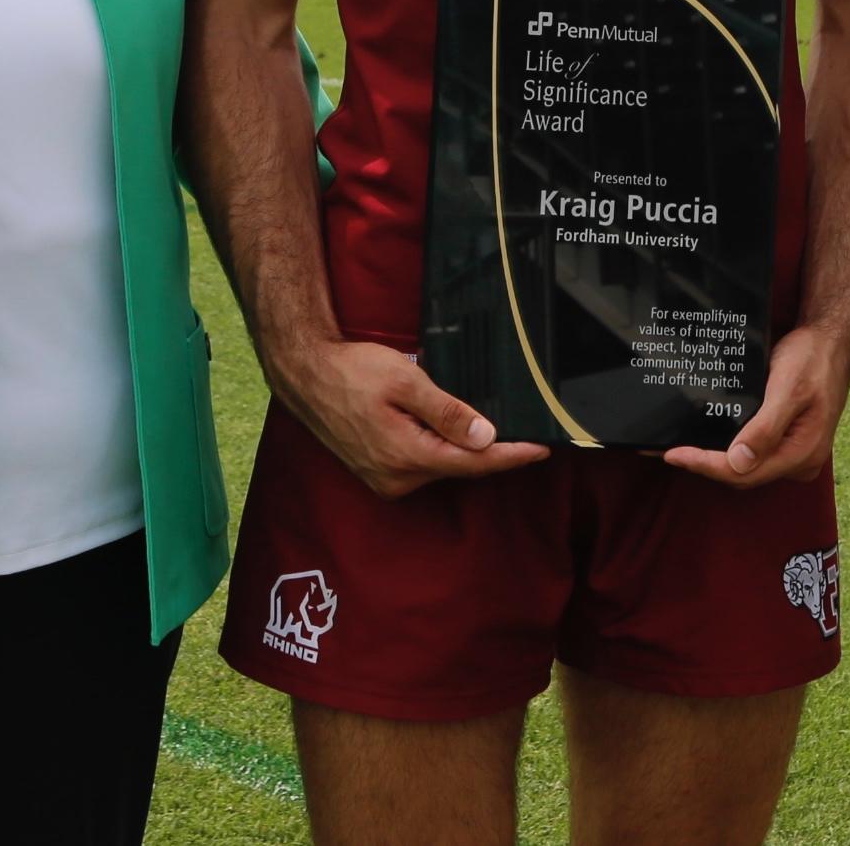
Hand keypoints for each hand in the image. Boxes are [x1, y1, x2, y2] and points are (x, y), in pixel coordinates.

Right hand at [272, 336, 549, 498]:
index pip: (474, 463)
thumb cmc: (352, 371)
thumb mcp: (406, 383)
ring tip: (490, 425)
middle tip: (525, 429)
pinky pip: (423, 463)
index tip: (543, 448)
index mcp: (406, 457)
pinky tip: (452, 430)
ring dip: (465, 448)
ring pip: (442, 465)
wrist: (306, 374)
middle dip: (493, 451)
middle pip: (460, 467)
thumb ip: (448, 412)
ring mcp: (386, 479)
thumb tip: (486, 438)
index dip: (512, 455)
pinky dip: (442, 448)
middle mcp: (397, 478)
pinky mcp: (378, 472)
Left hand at [662, 323, 849, 487]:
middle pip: (743, 475)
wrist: (830, 343)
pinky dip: (728, 449)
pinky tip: (708, 440)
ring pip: (746, 467)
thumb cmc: (812, 360)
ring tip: (682, 448)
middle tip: (669, 451)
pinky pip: (753, 454)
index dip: (706, 465)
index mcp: (803, 453)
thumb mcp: (788, 389)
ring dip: (714, 459)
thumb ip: (766, 428)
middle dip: (705, 465)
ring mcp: (794, 454)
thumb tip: (738, 461)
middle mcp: (800, 461)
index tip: (674, 454)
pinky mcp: (788, 443)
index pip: (745, 473)